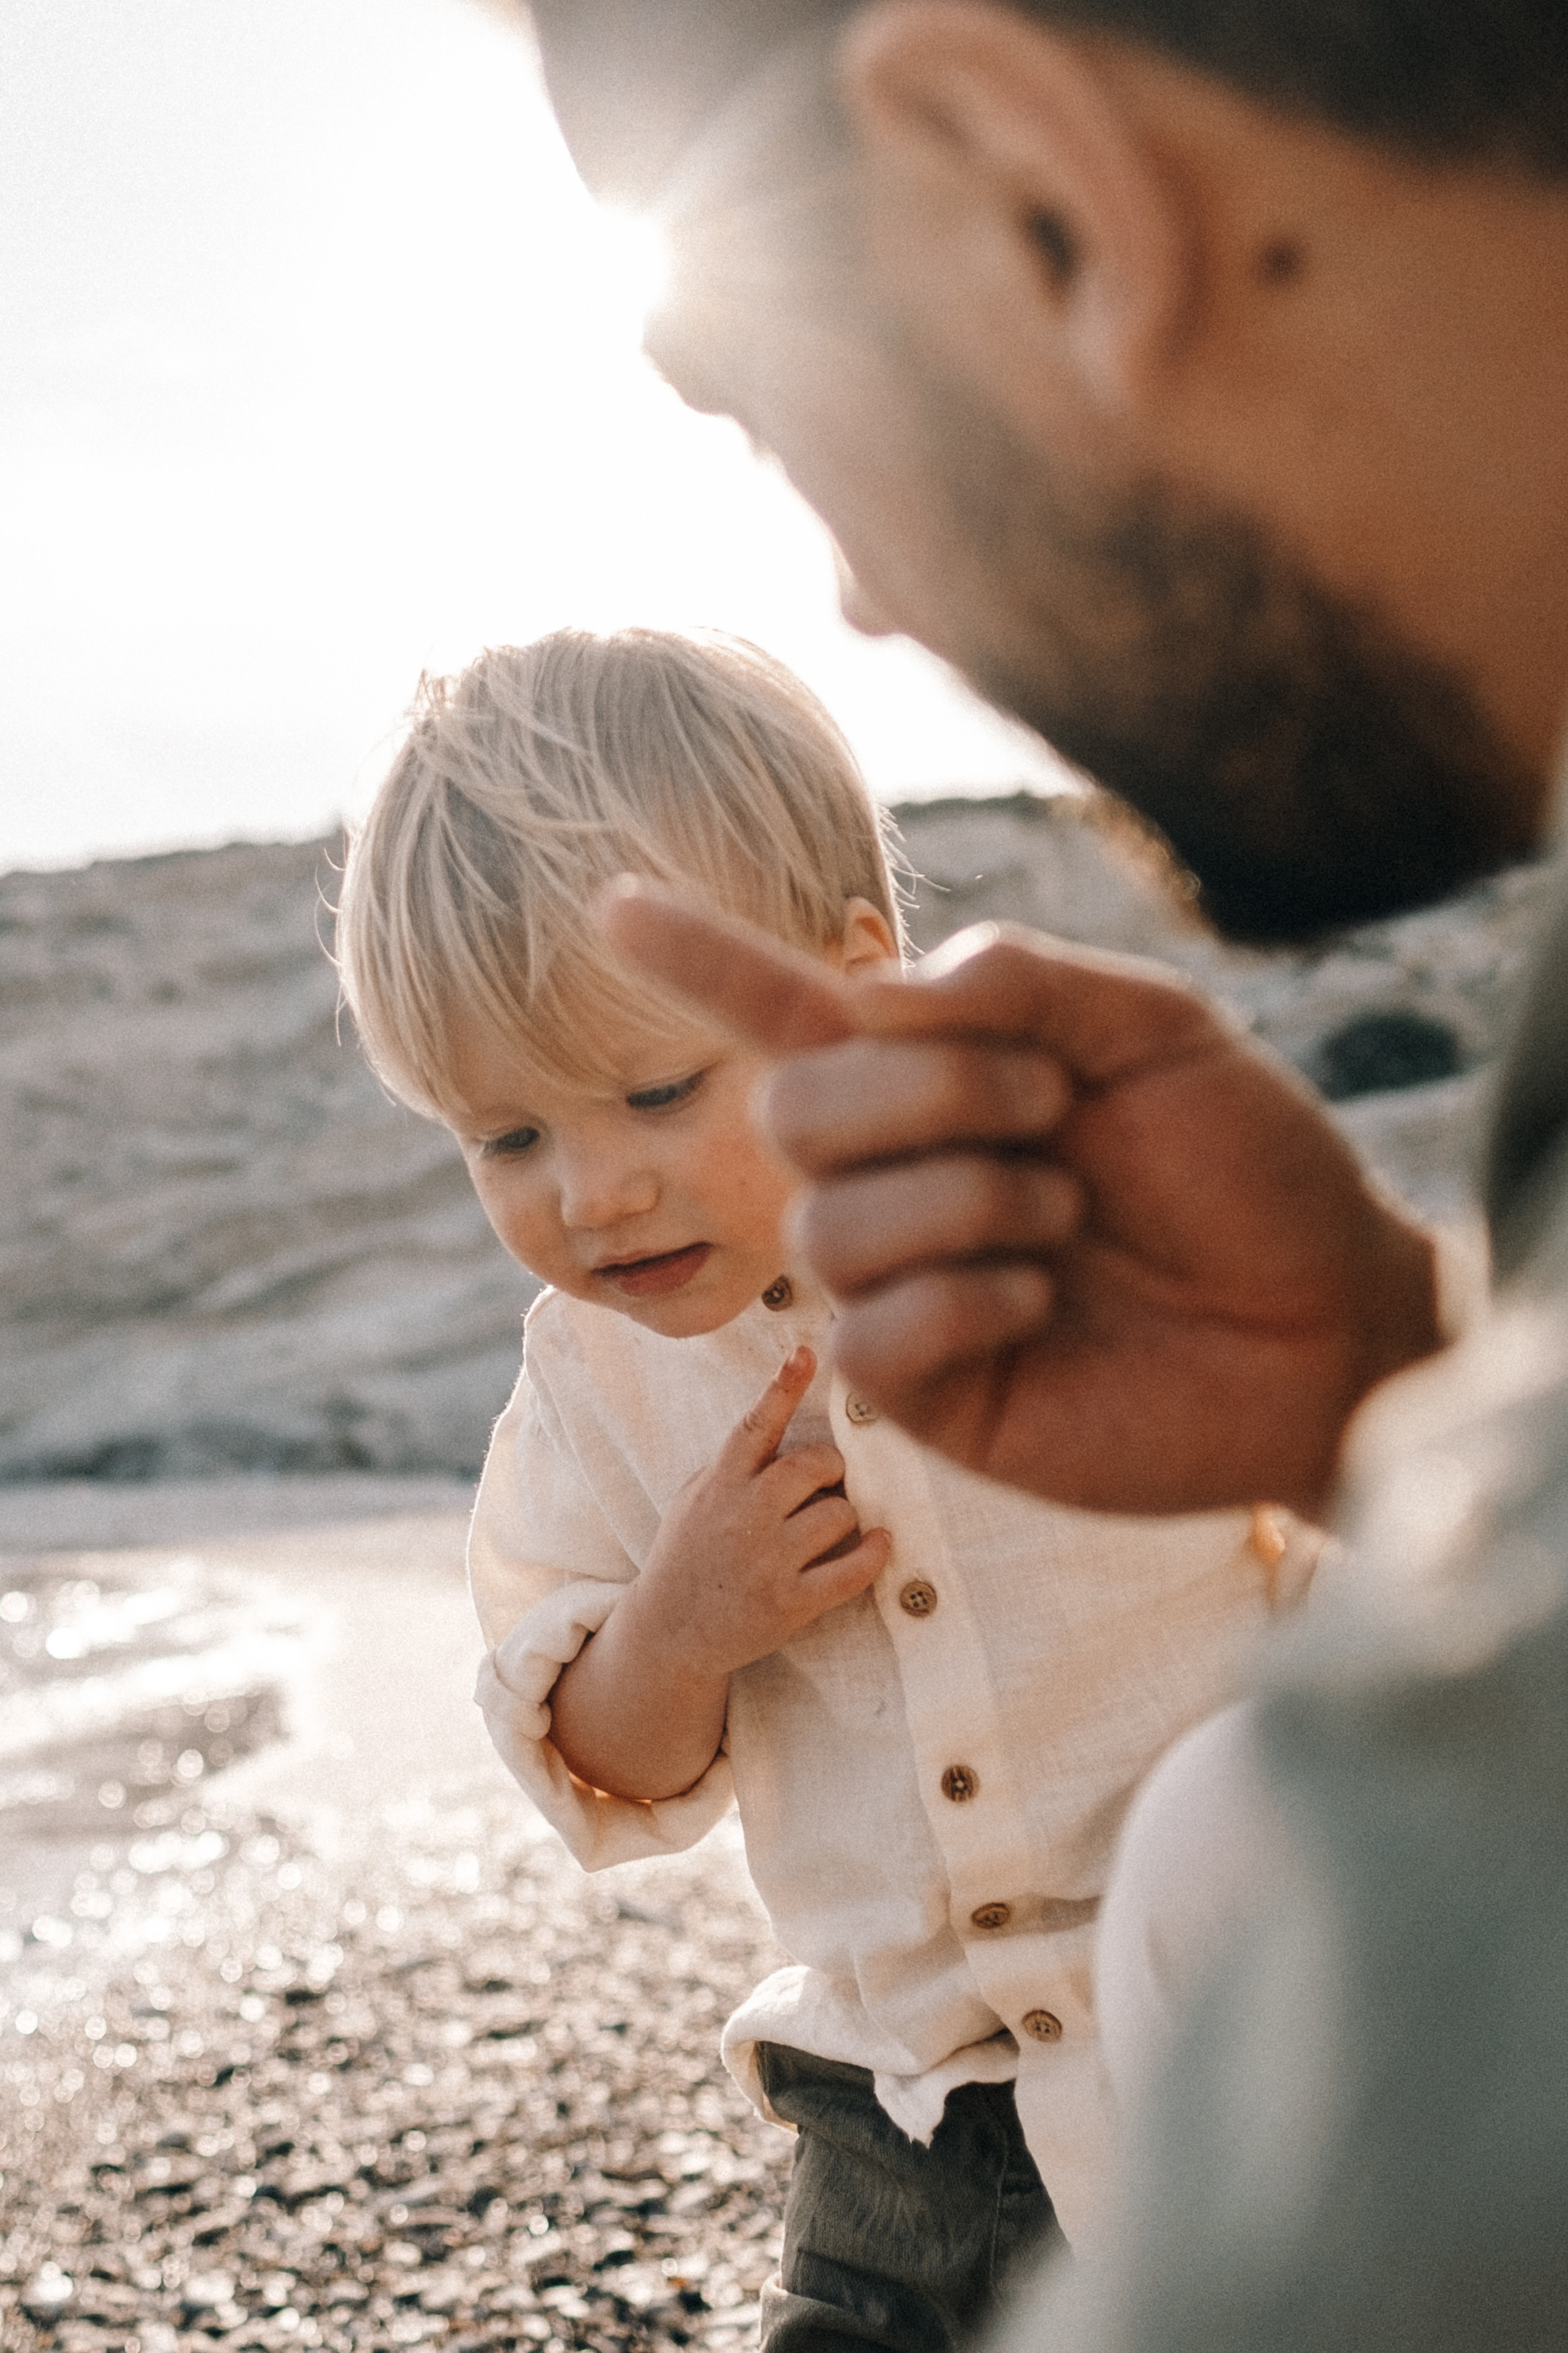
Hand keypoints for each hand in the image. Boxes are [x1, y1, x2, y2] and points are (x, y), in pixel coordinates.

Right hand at [549, 1344, 890, 1800]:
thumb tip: (784, 1419)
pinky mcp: (789, 1602)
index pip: (753, 1425)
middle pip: (813, 1465)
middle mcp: (743, 1516)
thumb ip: (737, 1464)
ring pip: (839, 1513)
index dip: (782, 1387)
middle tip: (827, 1481)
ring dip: (845, 1515)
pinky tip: (881, 1541)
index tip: (806, 1353)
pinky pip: (851, 1570)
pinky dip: (874, 1552)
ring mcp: (767, 1561)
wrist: (670, 1630)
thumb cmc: (691, 1553)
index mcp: (720, 1484)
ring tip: (828, 1527)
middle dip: (831, 1468)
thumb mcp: (698, 1497)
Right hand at [602, 885, 1442, 1519]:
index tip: (610, 903)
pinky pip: (862, 1337)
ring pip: (825, 1226)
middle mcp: (898, 1179)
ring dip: (964, 1198)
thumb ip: (1019, 979)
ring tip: (1064, 1213)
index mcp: (940, 1078)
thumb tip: (876, 988)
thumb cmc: (1253, 1169)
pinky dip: (958, 1299)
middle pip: (790, 1111)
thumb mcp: (1156, 1028)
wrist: (1332, 1319)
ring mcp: (902, 1290)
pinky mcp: (925, 1396)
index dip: (698, 959)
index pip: (787, 1013)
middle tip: (1054, 1109)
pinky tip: (1041, 1302)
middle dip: (928, 1091)